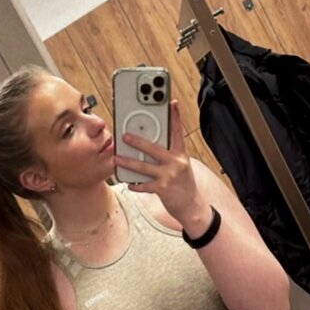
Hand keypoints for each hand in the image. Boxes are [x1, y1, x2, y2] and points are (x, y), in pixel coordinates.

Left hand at [113, 100, 200, 221]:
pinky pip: (144, 185)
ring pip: (144, 167)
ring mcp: (169, 176)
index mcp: (181, 154)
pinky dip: (135, 184)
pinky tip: (128, 182)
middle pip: (154, 148)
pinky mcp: (163, 189)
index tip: (172, 103)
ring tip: (117, 158)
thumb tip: (148, 146)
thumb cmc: (183, 184)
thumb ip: (168, 155)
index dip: (175, 117)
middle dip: (137, 141)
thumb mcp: (180, 166)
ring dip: (128, 162)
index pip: (178, 132)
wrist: (192, 206)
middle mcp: (176, 163)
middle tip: (124, 136)